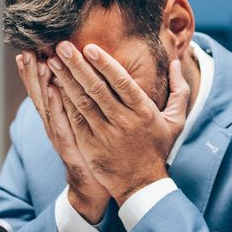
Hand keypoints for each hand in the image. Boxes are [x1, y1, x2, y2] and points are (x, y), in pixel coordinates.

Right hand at [16, 50, 109, 222]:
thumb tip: (77, 81)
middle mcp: (53, 125)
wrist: (92, 187)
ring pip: (47, 106)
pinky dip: (56, 107)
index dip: (34, 72)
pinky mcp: (70, 147)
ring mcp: (59, 136)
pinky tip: (53, 91)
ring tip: (38, 62)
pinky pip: (62, 123)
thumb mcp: (82, 126)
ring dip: (41, 84)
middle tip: (27, 50)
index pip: (43, 90)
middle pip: (39, 95)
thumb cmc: (90, 152)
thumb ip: (79, 105)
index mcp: (56, 118)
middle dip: (32, 73)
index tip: (29, 50)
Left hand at [47, 41, 190, 205]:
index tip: (90, 47)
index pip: (122, 83)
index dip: (105, 64)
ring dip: (66, 80)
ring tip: (53, 61)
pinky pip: (74, 119)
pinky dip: (63, 102)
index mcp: (143, 112)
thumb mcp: (176, 121)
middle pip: (97, 89)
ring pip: (82, 102)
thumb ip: (178, 90)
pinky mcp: (89, 145)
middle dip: (78, 66)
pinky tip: (52, 86)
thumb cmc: (158, 149)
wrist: (141, 185)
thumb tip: (176, 63)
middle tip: (62, 46)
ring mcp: (104, 134)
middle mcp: (123, 121)